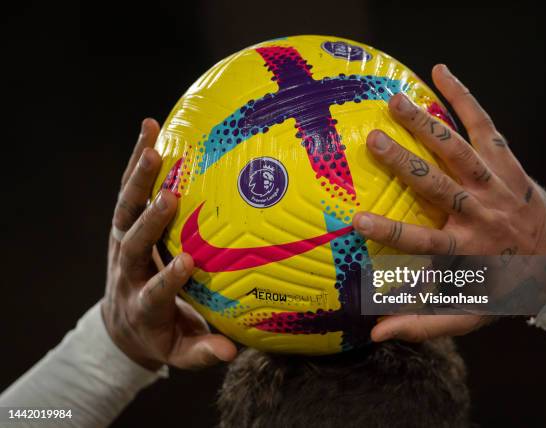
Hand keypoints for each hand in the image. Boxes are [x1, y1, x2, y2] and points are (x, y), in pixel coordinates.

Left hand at [101, 119, 236, 369]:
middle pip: (131, 244)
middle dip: (148, 221)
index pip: (153, 293)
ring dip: (137, 179)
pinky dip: (136, 161)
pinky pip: (128, 189)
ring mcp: (121, 242)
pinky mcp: (123, 223)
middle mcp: (127, 270)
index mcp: (143, 305)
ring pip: (124, 209)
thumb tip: (231, 352)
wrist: (124, 322)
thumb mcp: (180, 352)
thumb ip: (202, 352)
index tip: (188, 263)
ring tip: (153, 146)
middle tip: (168, 195)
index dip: (168, 279)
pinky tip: (150, 129)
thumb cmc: (161, 335)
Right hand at [353, 64, 545, 341]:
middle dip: (404, 162)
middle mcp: (480, 214)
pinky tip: (441, 74)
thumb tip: (374, 334)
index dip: (388, 230)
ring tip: (398, 101)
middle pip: (438, 186)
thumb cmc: (507, 290)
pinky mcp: (508, 163)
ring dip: (427, 125)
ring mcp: (496, 185)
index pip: (421, 241)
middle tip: (373, 140)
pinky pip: (485, 125)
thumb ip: (423, 324)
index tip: (355, 218)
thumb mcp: (469, 315)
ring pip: (459, 150)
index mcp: (466, 250)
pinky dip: (464, 99)